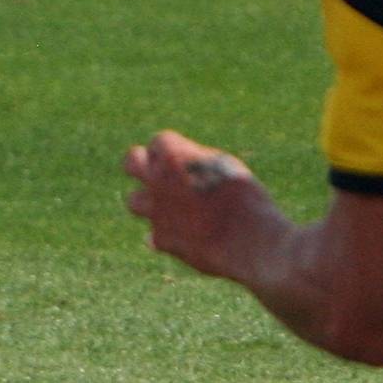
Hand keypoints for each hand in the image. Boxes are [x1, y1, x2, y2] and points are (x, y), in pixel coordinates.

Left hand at [123, 130, 266, 277]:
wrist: (250, 240)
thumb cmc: (245, 199)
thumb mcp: (225, 169)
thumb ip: (196, 165)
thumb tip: (180, 166)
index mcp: (175, 155)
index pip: (159, 142)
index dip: (171, 151)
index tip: (183, 160)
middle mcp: (158, 179)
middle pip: (131, 162)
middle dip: (141, 164)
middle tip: (158, 174)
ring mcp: (156, 209)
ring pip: (133, 201)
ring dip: (148, 202)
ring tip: (171, 207)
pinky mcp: (162, 238)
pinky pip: (156, 233)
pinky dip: (169, 234)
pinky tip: (188, 236)